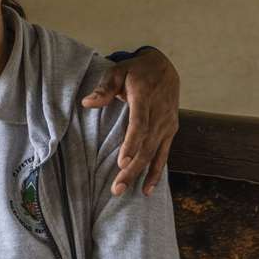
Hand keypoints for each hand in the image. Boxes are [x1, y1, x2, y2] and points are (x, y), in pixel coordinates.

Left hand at [83, 48, 179, 196]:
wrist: (165, 67)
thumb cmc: (136, 71)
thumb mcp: (118, 71)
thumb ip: (104, 88)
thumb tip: (87, 103)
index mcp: (144, 97)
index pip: (139, 123)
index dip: (131, 144)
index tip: (121, 162)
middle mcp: (159, 113)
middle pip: (146, 145)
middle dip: (132, 168)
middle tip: (116, 188)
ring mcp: (167, 124)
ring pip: (154, 153)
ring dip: (140, 174)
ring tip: (124, 190)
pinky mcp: (171, 130)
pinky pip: (164, 154)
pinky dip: (157, 172)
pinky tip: (147, 189)